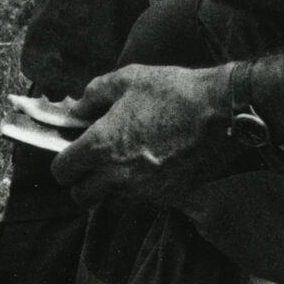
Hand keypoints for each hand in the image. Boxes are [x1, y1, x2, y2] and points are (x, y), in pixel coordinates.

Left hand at [52, 63, 240, 204]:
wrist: (221, 113)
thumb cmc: (173, 92)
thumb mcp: (127, 79)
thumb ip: (94, 94)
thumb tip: (78, 108)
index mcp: (101, 146)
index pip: (62, 172)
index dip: (62, 162)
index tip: (70, 152)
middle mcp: (118, 176)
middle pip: (80, 197)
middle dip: (80, 183)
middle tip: (91, 165)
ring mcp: (144, 191)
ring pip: (109, 204)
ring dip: (107, 191)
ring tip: (119, 168)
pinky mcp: (168, 198)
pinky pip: (140, 203)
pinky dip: (136, 193)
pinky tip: (147, 171)